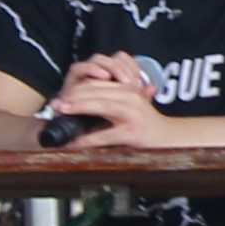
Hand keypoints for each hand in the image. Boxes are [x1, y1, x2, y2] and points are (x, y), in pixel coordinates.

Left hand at [49, 59, 169, 148]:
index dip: (77, 88)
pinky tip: (75, 142)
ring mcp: (132, 114)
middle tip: (56, 104)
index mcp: (128, 90)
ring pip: (101, 105)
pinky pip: (105, 134)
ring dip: (78, 108)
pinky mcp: (132, 132)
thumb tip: (78, 98)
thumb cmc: (146, 122)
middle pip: (97, 91)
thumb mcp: (131, 103)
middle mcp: (131, 97)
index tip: (61, 96)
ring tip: (62, 112)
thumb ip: (111, 97)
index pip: (99, 83)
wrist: (168, 138)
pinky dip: (88, 139)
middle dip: (73, 96)